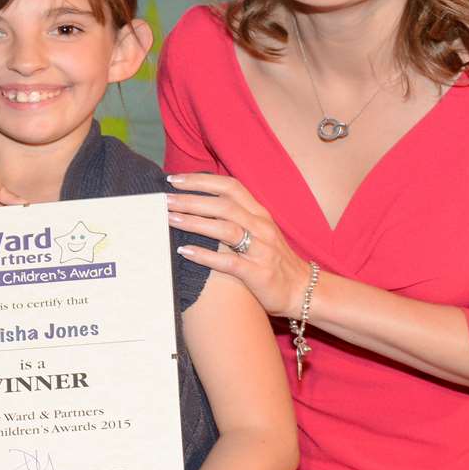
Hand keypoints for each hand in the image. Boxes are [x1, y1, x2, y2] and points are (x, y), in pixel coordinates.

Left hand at [165, 172, 312, 318]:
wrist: (304, 290)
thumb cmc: (274, 260)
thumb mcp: (259, 232)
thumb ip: (236, 217)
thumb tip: (199, 205)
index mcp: (260, 213)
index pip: (230, 187)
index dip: (201, 180)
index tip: (174, 179)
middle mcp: (261, 227)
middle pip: (224, 205)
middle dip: (191, 200)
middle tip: (164, 199)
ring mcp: (261, 250)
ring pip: (226, 229)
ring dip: (195, 222)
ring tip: (170, 219)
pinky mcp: (258, 274)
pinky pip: (229, 262)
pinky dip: (205, 255)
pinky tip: (184, 251)